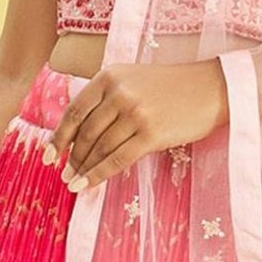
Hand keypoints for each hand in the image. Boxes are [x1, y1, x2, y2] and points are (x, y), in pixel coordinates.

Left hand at [48, 56, 230, 189]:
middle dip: (72, 157)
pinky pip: (118, 159)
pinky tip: (88, 184)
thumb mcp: (134, 79)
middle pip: (86, 132)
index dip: (59, 136)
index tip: (49, 155)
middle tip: (65, 173)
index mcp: (110, 77)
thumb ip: (108, 96)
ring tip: (74, 182)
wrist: (212, 88)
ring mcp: (136, 114)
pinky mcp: (152, 134)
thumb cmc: (173, 86)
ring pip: (100, 147)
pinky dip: (99, 174)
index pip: (75, 110)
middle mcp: (120, 93)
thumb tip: (80, 130)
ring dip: (84, 168)